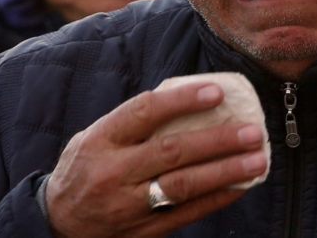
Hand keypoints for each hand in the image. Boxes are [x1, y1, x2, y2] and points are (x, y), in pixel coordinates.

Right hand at [44, 81, 267, 237]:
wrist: (58, 224)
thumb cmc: (84, 169)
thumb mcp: (94, 138)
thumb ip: (132, 122)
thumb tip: (187, 97)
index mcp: (101, 140)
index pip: (144, 112)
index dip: (182, 100)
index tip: (216, 91)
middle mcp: (114, 172)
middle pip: (172, 152)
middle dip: (217, 140)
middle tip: (252, 131)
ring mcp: (128, 204)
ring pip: (183, 186)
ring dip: (225, 172)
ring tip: (257, 159)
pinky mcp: (143, 231)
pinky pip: (186, 213)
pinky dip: (216, 199)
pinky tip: (241, 186)